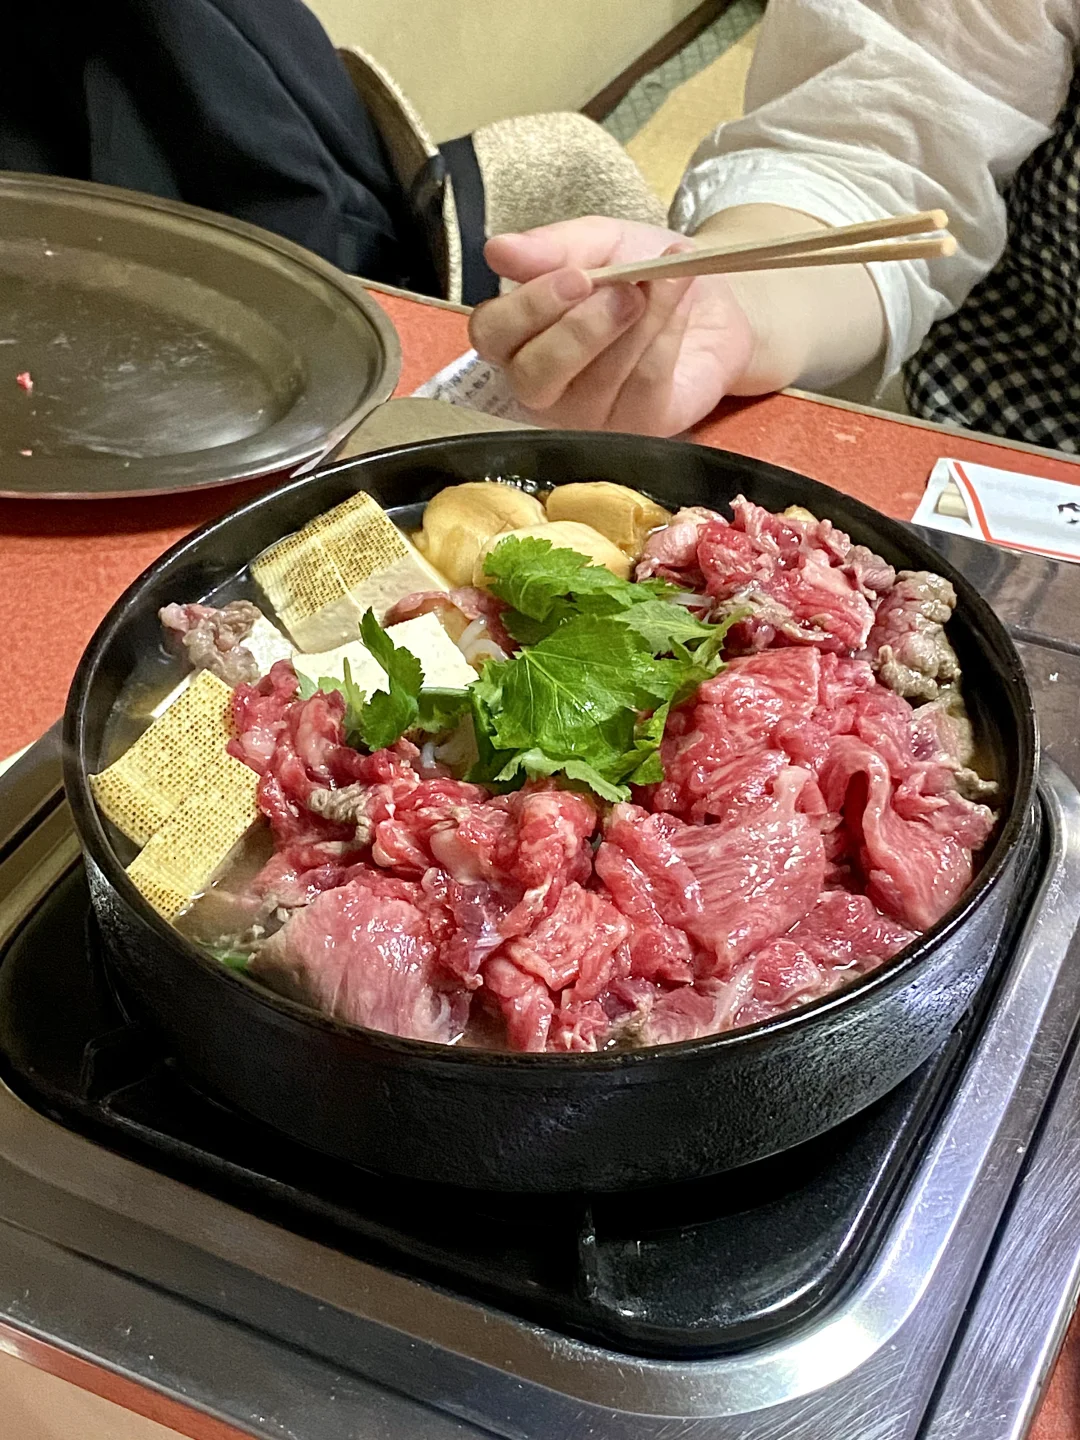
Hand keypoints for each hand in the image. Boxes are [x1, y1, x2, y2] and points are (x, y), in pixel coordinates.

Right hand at [468, 216, 754, 435]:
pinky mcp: (636, 429)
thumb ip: (551, 247)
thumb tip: (497, 250)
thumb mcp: (599, 243)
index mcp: (517, 338)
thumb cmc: (640, 275)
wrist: (712, 303)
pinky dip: (667, 337)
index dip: (528, 307)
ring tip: (668, 279)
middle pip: (532, 375)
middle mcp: (541, 387)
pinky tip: (682, 305)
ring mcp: (587, 417)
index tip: (577, 276)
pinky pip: (643, 386)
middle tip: (626, 290)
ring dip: (639, 321)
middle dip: (581, 329)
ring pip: (597, 379)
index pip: (492, 335)